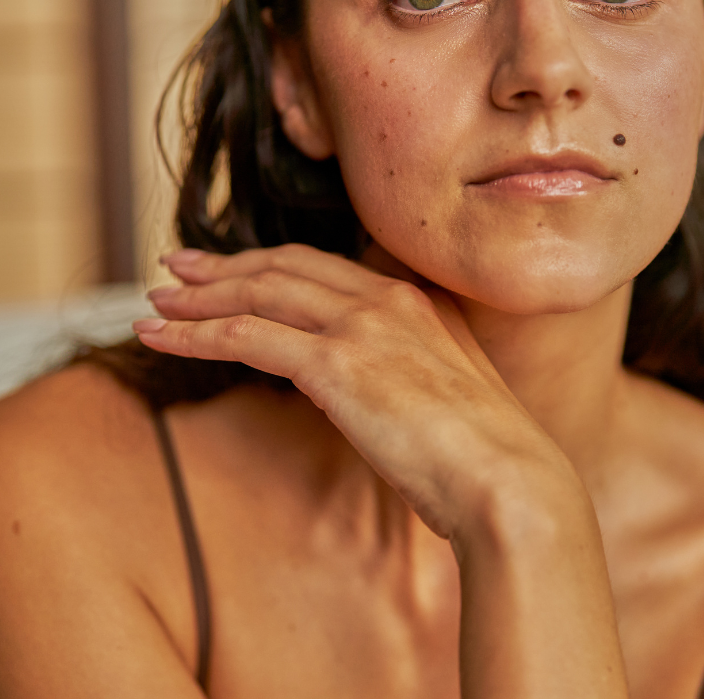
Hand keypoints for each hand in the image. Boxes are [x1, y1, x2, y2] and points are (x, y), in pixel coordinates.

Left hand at [135, 244, 569, 541]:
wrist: (509, 478)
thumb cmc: (485, 453)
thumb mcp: (446, 393)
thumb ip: (402, 371)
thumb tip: (359, 385)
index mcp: (417, 301)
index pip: (325, 267)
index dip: (270, 263)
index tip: (233, 266)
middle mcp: (388, 299)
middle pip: (285, 267)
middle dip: (225, 265)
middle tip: (178, 266)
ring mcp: (364, 325)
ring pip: (260, 293)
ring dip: (199, 295)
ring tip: (156, 300)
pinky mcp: (338, 363)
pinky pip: (248, 337)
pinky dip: (196, 335)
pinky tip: (161, 338)